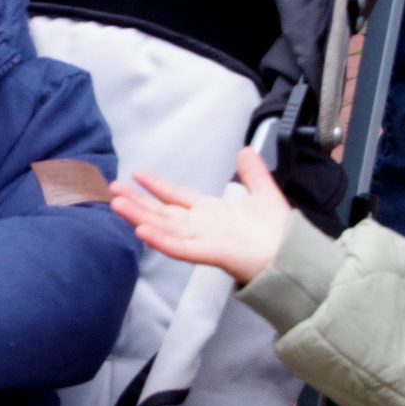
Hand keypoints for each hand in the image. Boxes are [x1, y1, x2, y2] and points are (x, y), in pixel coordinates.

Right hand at [109, 147, 292, 285]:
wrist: (291, 255)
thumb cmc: (278, 232)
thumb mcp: (264, 192)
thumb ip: (253, 173)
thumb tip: (245, 150)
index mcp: (211, 211)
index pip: (177, 196)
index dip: (157, 185)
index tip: (137, 174)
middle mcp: (201, 225)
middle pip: (161, 212)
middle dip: (136, 201)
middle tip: (112, 189)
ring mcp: (201, 240)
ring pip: (162, 227)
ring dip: (139, 216)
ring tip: (117, 204)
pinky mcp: (206, 254)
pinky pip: (178, 247)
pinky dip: (159, 239)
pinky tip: (141, 230)